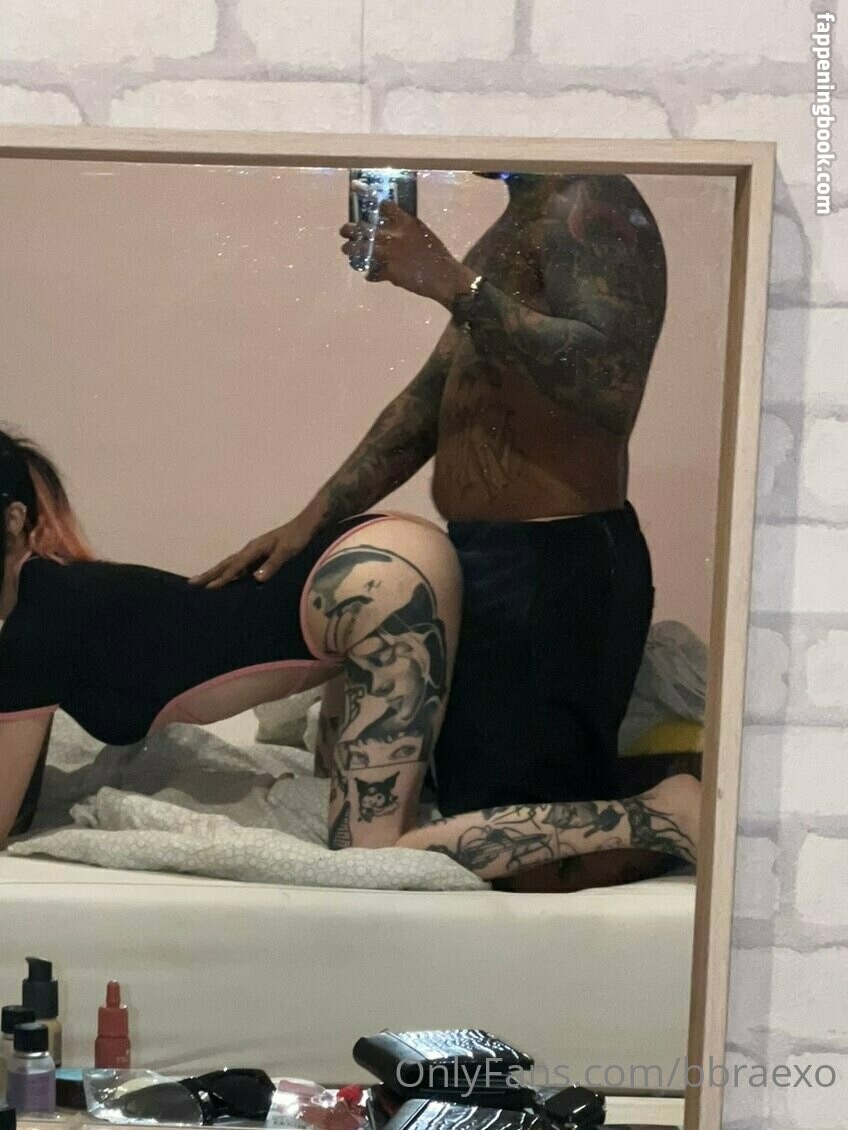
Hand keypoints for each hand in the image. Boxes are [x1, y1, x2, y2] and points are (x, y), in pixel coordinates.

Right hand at [189, 519, 311, 588]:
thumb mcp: (287, 551)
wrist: (305, 525)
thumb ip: (272, 564)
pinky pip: (239, 565)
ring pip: (230, 563)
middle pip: (225, 563)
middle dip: (209, 574)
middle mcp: (250, 549)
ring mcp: (253, 551)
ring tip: (201, 581)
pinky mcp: (258, 554)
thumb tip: (256, 578)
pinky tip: (227, 579)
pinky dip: (228, 572)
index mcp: (254, 549)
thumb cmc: (297, 538)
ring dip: (215, 572)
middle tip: (191, 583)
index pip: (235, 566)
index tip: (209, 588)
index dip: (223, 578)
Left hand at [340, 200, 475, 306]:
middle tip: (345, 231)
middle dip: (349, 229)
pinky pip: (372, 272)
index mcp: (404, 222)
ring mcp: (388, 254)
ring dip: (351, 250)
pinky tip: (369, 275)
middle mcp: (393, 235)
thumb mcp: (421, 233)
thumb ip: (404, 229)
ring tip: (347, 250)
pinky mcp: (388, 272)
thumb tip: (390, 228)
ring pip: (359, 249)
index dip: (366, 193)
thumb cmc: (436, 253)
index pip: (381, 203)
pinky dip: (370, 274)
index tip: (355, 187)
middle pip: (362, 228)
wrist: (444, 276)